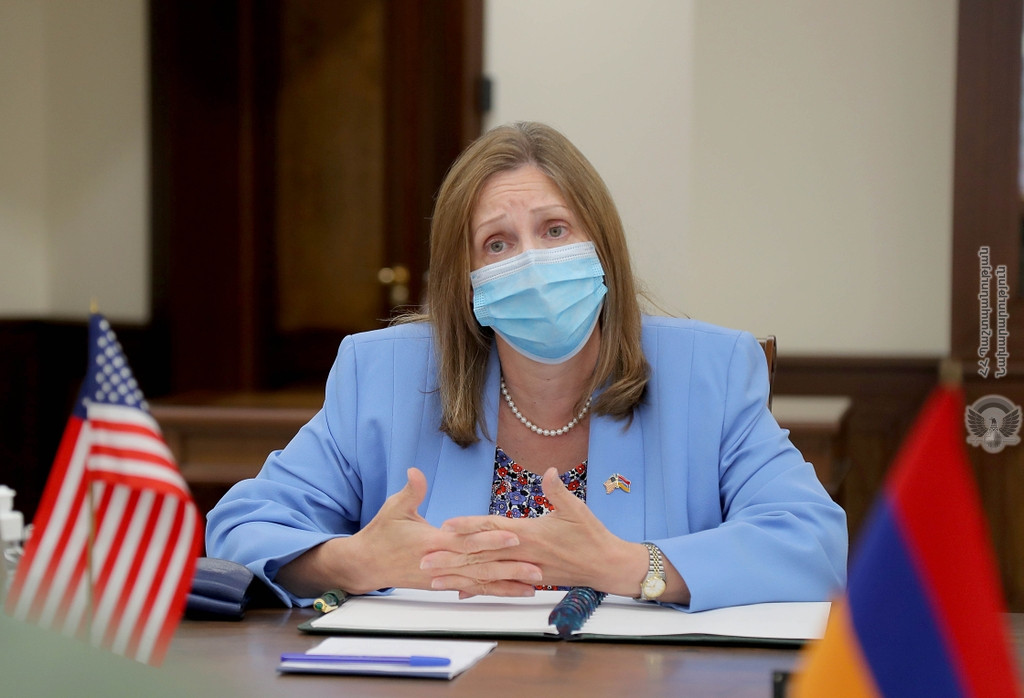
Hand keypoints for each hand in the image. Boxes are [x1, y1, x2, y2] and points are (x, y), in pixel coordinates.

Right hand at [278, 468, 537, 596]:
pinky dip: (494, 591)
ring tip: (533, 585)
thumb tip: (416, 472)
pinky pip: (473, 588)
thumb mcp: (394, 508)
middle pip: (480, 566)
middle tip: (537, 568)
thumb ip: (411, 491)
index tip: (513, 536)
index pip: (466, 541)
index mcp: (432, 543)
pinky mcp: (444, 585)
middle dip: (509, 568)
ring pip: (480, 582)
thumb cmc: (381, 533)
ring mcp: (443, 578)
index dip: (489, 539)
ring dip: (507, 584)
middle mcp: (441, 564)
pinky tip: (513, 592)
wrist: (366, 565)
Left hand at [422, 467, 648, 596]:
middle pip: (481, 555)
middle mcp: (523, 554)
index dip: (470, 526)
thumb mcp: (578, 508)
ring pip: (485, 573)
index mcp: (531, 534)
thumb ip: (560, 491)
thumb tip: (550, 471)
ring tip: (432, 579)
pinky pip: (498, 584)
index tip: (447, 525)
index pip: (494, 528)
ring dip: (458, 576)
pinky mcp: (526, 580)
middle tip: (424, 560)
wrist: (605, 566)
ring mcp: (523, 569)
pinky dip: (479, 587)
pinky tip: (460, 590)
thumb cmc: (592, 535)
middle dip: (452, 557)